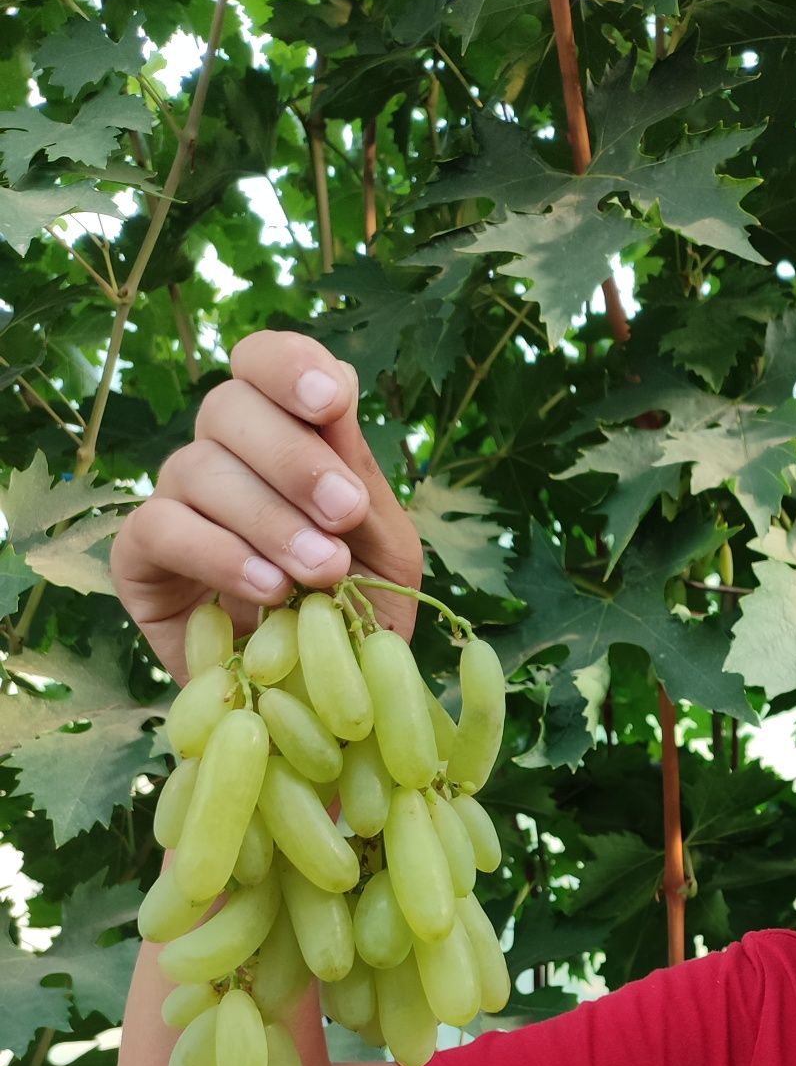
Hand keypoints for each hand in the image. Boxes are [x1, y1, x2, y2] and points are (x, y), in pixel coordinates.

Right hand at [110, 332, 423, 687]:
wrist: (324, 702)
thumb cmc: (354, 618)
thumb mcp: (384, 552)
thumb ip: (361, 481)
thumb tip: (337, 398)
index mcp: (285, 435)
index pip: (265, 363)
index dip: (290, 367)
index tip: (331, 400)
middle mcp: (223, 456)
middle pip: (230, 407)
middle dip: (294, 458)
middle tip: (343, 513)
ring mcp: (177, 501)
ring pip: (199, 468)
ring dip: (268, 518)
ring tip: (320, 570)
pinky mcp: (140, 559)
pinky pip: (161, 528)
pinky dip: (218, 554)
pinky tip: (267, 588)